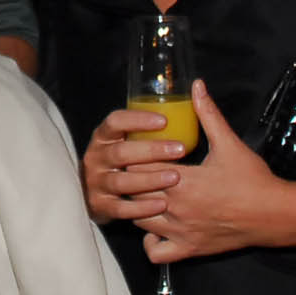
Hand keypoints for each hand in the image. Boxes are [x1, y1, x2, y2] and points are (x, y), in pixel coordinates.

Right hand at [81, 107, 185, 224]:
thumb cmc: (126, 160)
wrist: (97, 194)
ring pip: (121, 181)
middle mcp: (96, 158)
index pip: (115, 121)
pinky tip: (162, 204)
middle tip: (180, 149)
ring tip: (175, 177)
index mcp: (104, 137)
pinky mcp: (100, 206)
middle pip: (120, 152)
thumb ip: (159, 120)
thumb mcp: (134, 137)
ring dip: (148, 179)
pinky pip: (120, 208)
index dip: (137, 120)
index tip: (164, 120)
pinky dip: (141, 207)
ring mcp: (96, 183)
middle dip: (150, 150)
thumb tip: (199, 85)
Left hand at [140, 82, 294, 263]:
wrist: (274, 214)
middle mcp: (176, 208)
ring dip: (137, 206)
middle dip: (132, 180)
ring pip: (138, 219)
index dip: (135, 157)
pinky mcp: (188, 250)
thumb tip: (197, 86)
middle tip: (138, 169)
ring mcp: (180, 232)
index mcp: (182, 180)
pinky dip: (150, 241)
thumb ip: (208, 114)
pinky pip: (155, 252)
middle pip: (134, 192)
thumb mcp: (229, 143)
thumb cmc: (253, 179)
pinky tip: (157, 227)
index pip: (140, 166)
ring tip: (145, 193)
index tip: (137, 150)